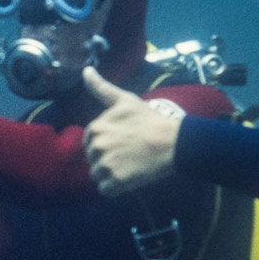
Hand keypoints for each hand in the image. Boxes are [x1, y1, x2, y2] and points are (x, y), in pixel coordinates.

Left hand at [81, 67, 179, 195]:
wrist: (173, 142)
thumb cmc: (150, 120)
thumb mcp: (125, 100)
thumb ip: (101, 88)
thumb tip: (85, 70)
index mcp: (96, 128)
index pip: (89, 142)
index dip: (105, 143)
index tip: (122, 141)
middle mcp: (97, 147)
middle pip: (93, 159)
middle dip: (107, 158)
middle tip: (128, 153)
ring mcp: (106, 165)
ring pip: (97, 175)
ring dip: (110, 174)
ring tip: (129, 165)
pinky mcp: (116, 182)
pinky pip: (106, 190)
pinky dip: (115, 187)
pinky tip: (129, 177)